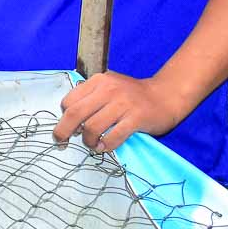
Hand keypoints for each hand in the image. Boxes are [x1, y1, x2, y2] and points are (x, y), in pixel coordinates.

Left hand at [54, 71, 191, 155]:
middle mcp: (109, 90)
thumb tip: (69, 119)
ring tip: (91, 145)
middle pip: (75, 114)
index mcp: (98, 81)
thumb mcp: (109, 86)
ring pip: (92, 127)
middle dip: (63, 131)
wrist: (166, 95)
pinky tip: (103, 147)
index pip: (69, 101)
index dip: (63, 117)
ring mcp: (123, 104)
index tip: (67, 127)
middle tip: (61, 143)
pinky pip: (113, 137)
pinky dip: (105, 145)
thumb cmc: (132, 95)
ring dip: (87, 141)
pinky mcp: (136, 118)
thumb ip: (90, 97)